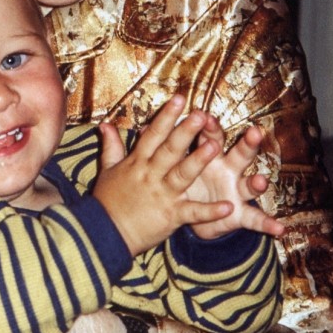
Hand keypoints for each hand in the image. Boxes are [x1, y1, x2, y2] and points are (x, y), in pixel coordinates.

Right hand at [93, 95, 233, 253]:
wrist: (104, 234)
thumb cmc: (107, 202)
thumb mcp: (107, 170)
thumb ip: (111, 146)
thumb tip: (105, 124)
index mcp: (137, 162)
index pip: (153, 135)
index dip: (167, 116)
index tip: (180, 99)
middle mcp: (151, 175)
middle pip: (170, 150)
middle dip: (185, 131)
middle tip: (200, 114)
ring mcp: (162, 195)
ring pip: (183, 175)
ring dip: (199, 161)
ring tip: (215, 147)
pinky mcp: (171, 216)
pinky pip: (193, 212)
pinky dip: (210, 211)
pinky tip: (228, 206)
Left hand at [184, 117, 284, 238]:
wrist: (195, 216)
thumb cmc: (191, 181)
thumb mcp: (183, 164)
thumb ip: (179, 147)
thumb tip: (154, 124)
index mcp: (212, 157)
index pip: (213, 138)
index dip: (210, 128)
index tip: (205, 117)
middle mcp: (229, 171)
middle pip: (240, 154)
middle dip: (248, 144)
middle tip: (255, 132)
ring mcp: (237, 192)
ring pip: (250, 185)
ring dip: (257, 183)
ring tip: (261, 181)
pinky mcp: (240, 215)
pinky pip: (256, 219)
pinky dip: (268, 224)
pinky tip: (280, 229)